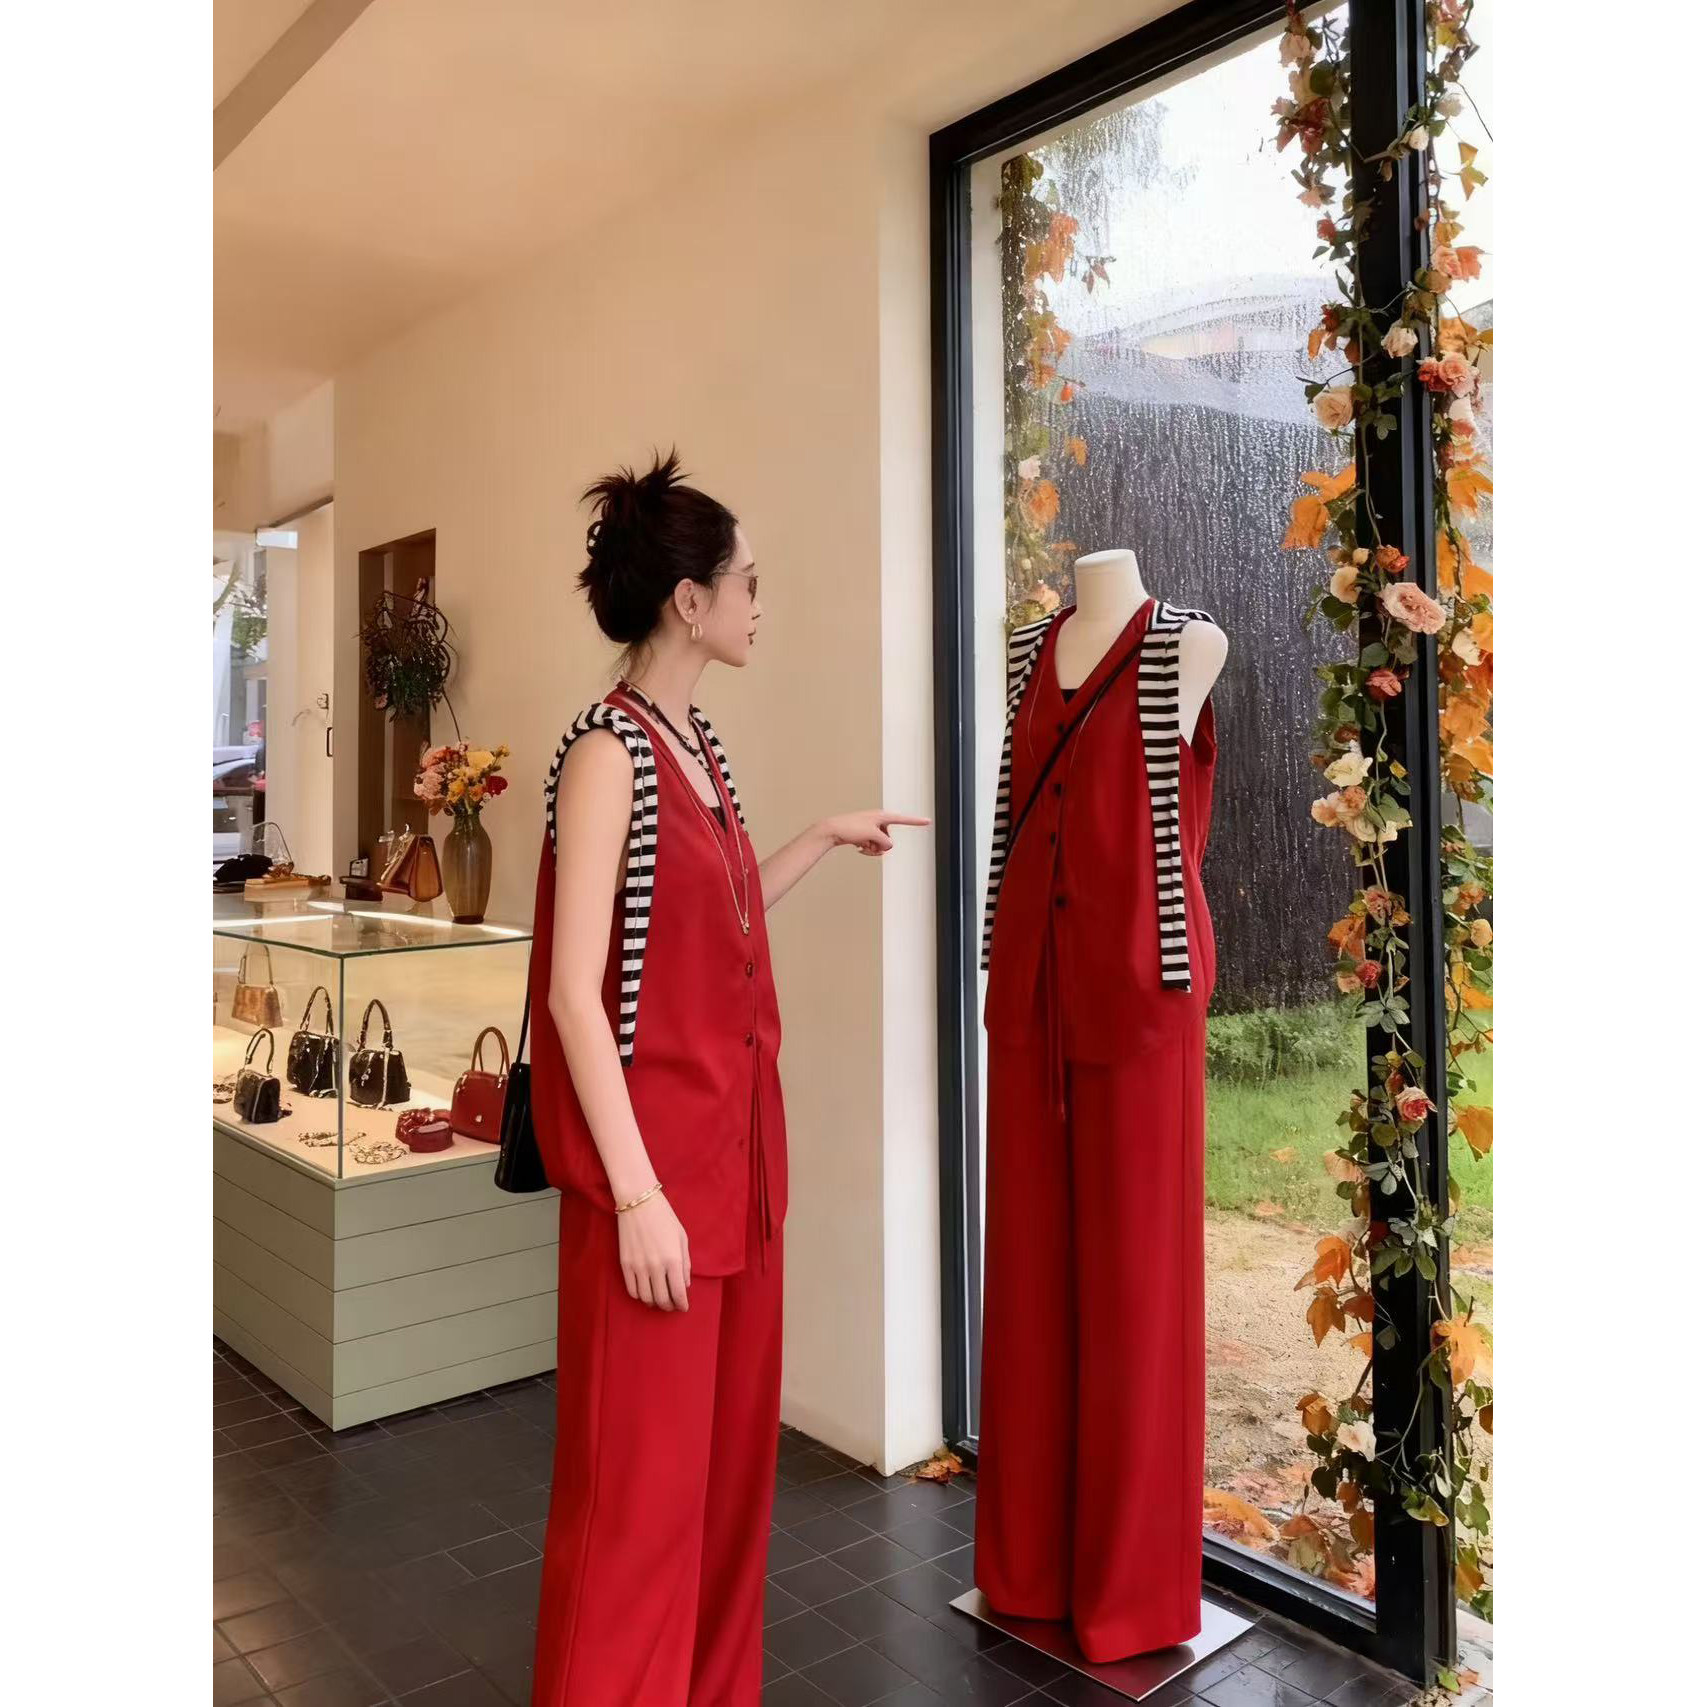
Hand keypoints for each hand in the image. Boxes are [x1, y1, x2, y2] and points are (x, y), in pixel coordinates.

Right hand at [616, 1190, 691, 1309]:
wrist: (638, 1202)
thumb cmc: (664, 1217)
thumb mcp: (682, 1238)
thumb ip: (685, 1263)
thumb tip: (684, 1285)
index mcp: (673, 1259)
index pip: (678, 1293)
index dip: (682, 1304)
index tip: (683, 1307)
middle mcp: (656, 1266)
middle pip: (662, 1299)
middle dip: (669, 1306)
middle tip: (672, 1306)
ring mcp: (638, 1266)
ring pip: (646, 1298)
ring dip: (654, 1303)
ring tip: (659, 1300)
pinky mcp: (625, 1264)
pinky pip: (631, 1290)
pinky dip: (639, 1296)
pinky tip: (645, 1292)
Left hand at [823, 808, 931, 857]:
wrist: (832, 830)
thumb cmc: (851, 828)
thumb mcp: (873, 835)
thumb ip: (885, 842)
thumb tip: (887, 847)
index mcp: (882, 816)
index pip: (904, 819)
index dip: (916, 822)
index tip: (928, 821)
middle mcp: (878, 821)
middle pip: (890, 839)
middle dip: (881, 845)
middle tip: (867, 842)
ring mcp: (872, 828)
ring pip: (881, 845)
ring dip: (873, 849)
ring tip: (862, 846)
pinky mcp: (865, 835)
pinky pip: (873, 846)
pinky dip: (868, 849)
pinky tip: (858, 848)